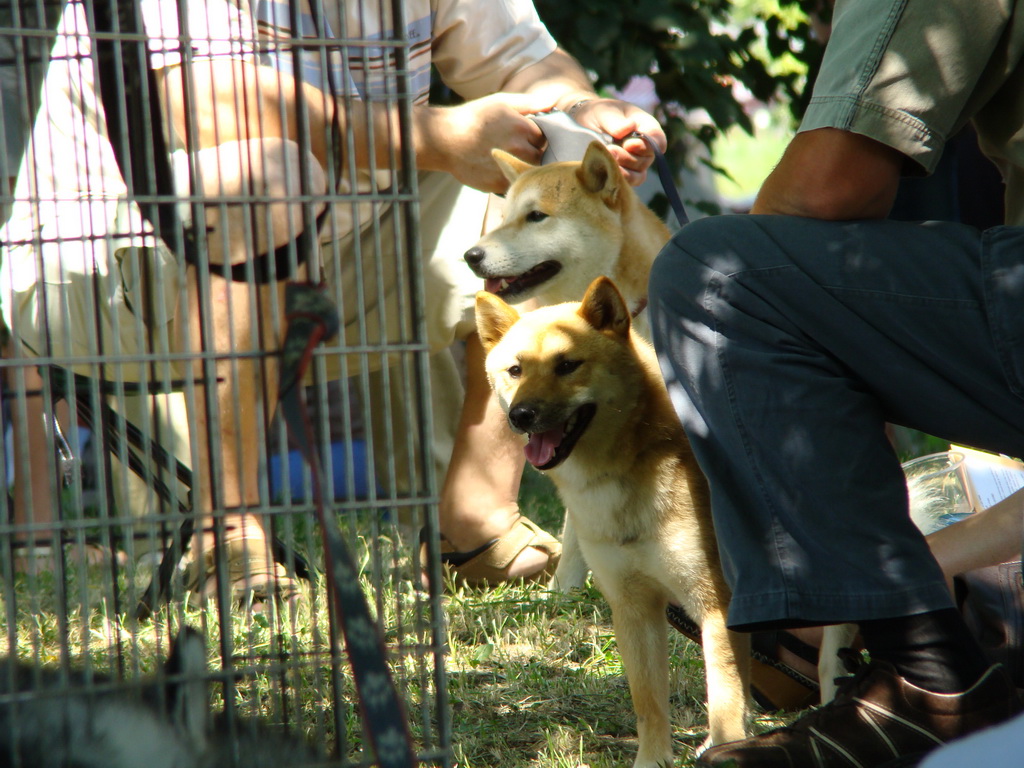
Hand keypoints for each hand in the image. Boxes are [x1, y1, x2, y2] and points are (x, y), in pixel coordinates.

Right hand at [415, 92, 556, 192]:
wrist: (444, 140)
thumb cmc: (473, 118)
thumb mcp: (501, 102)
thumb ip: (530, 103)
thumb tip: (553, 101)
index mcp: (523, 128)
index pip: (544, 137)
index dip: (534, 138)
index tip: (523, 137)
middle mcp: (519, 149)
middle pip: (539, 156)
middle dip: (530, 153)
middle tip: (514, 149)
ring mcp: (510, 168)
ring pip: (528, 172)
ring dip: (522, 168)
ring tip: (507, 160)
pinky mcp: (499, 184)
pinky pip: (514, 183)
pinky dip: (509, 178)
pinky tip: (496, 169)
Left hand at [570, 98, 666, 185]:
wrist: (583, 124)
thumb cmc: (599, 113)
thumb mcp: (605, 111)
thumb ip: (615, 120)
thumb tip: (628, 128)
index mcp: (646, 126)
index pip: (657, 139)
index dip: (647, 145)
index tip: (630, 144)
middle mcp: (644, 147)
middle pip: (647, 159)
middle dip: (628, 158)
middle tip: (610, 150)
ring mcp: (635, 163)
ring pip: (638, 175)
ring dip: (623, 170)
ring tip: (606, 159)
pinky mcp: (624, 174)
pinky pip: (627, 183)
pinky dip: (618, 180)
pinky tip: (606, 172)